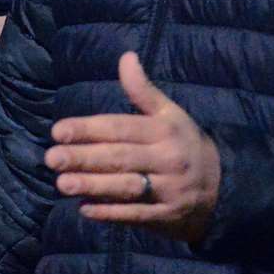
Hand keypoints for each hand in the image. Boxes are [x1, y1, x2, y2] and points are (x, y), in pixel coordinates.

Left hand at [44, 51, 219, 242]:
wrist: (223, 187)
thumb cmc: (184, 144)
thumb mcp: (170, 113)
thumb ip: (143, 89)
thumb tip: (126, 57)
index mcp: (164, 130)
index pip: (120, 127)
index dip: (88, 129)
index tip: (58, 131)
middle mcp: (166, 158)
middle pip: (119, 157)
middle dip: (84, 158)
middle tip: (51, 158)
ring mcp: (168, 189)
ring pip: (126, 187)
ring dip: (93, 186)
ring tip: (62, 184)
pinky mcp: (167, 216)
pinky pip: (136, 215)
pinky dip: (110, 213)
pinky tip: (84, 209)